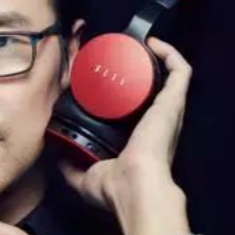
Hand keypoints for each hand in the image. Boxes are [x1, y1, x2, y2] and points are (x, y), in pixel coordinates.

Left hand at [58, 37, 191, 234]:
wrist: (135, 190)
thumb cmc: (116, 190)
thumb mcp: (83, 176)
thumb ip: (69, 165)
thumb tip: (54, 150)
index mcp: (139, 138)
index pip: (131, 104)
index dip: (118, 84)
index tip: (99, 68)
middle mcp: (155, 122)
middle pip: (147, 84)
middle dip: (131, 64)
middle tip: (108, 50)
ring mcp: (167, 110)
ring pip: (166, 74)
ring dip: (150, 54)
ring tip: (128, 43)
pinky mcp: (173, 102)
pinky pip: (180, 70)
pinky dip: (169, 53)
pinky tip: (151, 44)